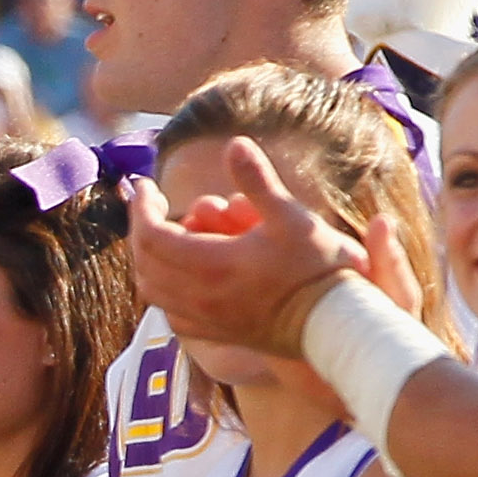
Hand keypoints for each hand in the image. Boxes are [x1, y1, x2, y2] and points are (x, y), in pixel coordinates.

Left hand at [122, 143, 364, 360]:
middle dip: (141, 229)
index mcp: (213, 265)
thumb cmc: (319, 271)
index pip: (153, 236)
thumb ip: (258, 181)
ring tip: (161, 234)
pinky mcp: (218, 334)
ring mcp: (207, 319)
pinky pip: (172, 314)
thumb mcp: (292, 218)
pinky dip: (164, 290)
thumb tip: (234, 143)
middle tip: (150, 205)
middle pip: (145, 262)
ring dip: (148, 259)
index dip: (143, 208)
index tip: (146, 186)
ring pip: (153, 291)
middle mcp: (201, 297)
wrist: (336, 326)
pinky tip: (177, 274)